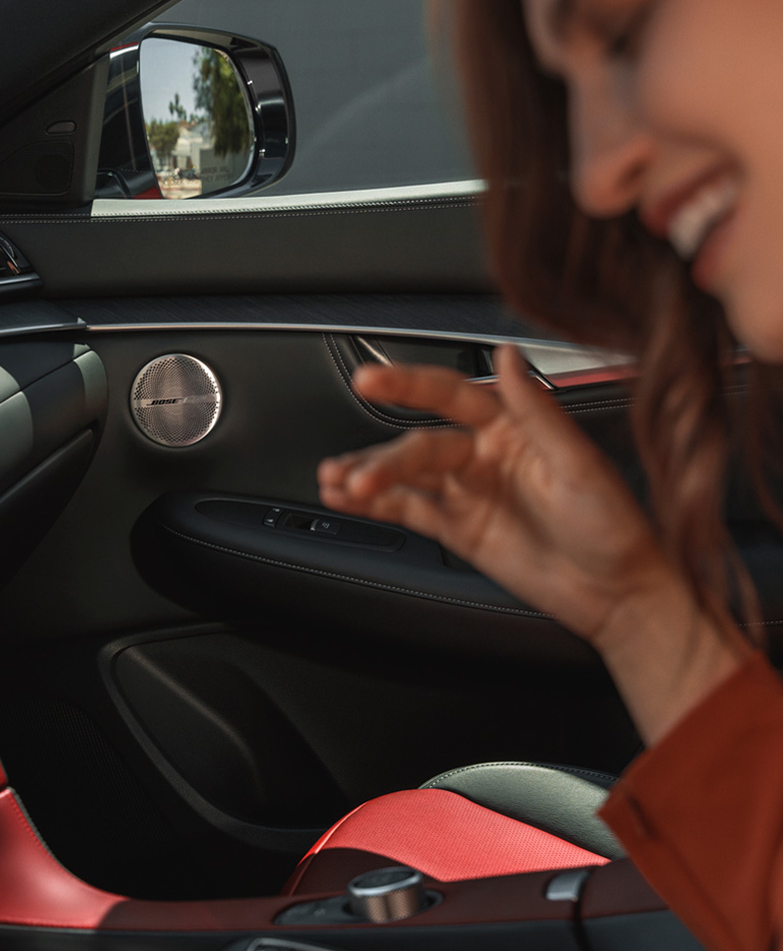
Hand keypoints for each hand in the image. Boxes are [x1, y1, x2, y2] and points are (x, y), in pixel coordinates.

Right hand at [317, 345, 677, 646]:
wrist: (617, 595)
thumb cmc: (613, 526)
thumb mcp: (579, 464)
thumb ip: (536, 410)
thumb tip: (508, 355)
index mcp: (511, 428)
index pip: (449, 395)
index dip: (408, 385)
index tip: (372, 379)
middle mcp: (483, 454)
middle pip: (418, 445)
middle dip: (382, 458)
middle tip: (355, 473)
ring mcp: (468, 492)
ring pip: (405, 475)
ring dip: (368, 475)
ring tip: (334, 481)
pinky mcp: (459, 529)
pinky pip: (408, 510)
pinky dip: (375, 505)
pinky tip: (346, 499)